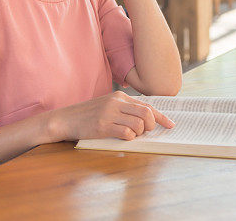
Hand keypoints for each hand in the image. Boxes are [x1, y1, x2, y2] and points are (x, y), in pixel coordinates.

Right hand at [47, 91, 174, 141]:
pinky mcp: (103, 126)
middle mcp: (117, 102)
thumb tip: (148, 119)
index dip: (161, 117)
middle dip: (153, 125)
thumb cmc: (88, 115)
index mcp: (120, 96)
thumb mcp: (108, 106)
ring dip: (139, 133)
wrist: (65, 119)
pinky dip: (129, 138)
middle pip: (147, 113)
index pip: (147, 105)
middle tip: (147, 132)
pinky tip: (122, 138)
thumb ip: (126, 110)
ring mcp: (110, 114)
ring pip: (139, 124)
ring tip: (131, 135)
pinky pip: (126, 133)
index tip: (170, 125)